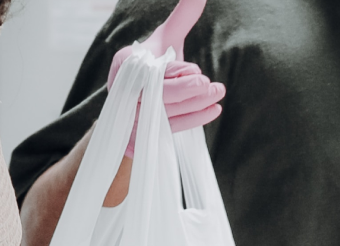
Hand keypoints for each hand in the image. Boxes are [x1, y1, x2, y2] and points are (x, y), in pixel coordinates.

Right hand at [107, 0, 224, 152]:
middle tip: (214, 85)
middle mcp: (121, 90)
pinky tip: (213, 109)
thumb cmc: (155, 64)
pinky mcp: (136, 135)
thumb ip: (183, 16)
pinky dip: (192, 120)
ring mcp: (127, 115)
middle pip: (157, 95)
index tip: (198, 71)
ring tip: (218, 94)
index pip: (153, 71)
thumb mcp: (168, 38)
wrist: (136, 98)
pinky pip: (165, 130)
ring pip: (163, 114)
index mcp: (125, 63)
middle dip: (188, 91)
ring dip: (195, 105)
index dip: (178, 73)